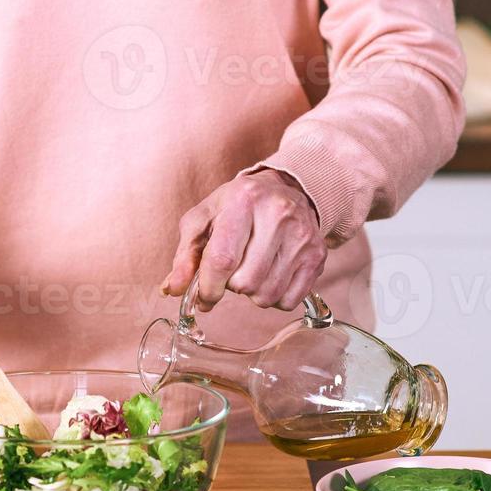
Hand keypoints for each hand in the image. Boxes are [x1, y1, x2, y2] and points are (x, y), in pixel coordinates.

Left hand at [164, 169, 325, 311]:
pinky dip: (274, 298)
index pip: (222, 260)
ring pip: (267, 295)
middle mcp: (278, 215)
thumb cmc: (238, 206)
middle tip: (233, 270)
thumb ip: (186, 256)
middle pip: (245, 282)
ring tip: (252, 270)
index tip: (203, 296)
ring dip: (252, 293)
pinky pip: (288, 301)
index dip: (208, 287)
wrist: (287, 189)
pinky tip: (271, 275)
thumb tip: (172, 289)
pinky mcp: (317, 256)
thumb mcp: (204, 219)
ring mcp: (302, 237)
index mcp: (244, 200)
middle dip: (231, 286)